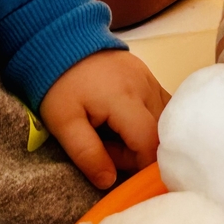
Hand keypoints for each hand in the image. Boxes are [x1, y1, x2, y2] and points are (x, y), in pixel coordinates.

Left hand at [39, 50, 169, 188]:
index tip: (117, 170)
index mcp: (125, 98)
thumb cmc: (59, 84)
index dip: (138, 164)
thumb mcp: (63, 123)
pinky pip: (162, 107)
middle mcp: (146, 87)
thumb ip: (87, 153)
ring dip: (144, 136)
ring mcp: (151, 80)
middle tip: (106, 146)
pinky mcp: (150, 77)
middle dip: (137, 151)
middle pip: (159, 134)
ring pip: (163, 122)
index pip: (149, 142)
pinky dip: (150, 122)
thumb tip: (109, 181)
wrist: (61, 42)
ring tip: (114, 133)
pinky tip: (127, 123)